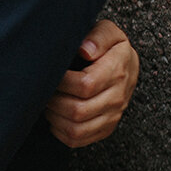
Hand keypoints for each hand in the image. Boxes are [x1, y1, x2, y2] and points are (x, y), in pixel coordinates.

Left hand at [44, 19, 138, 147]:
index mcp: (117, 72)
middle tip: (45, 89)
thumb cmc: (108, 47)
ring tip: (49, 102)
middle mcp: (118, 97)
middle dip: (53, 101)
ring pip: (76, 129)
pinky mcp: (105, 129)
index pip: (84, 85)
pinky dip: (59, 130)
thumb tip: (85, 50)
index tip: (51, 73)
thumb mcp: (106, 31)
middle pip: (77, 110)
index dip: (61, 82)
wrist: (124, 65)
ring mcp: (112, 115)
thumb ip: (98, 36)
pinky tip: (56, 115)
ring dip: (54, 117)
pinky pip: (77, 139)